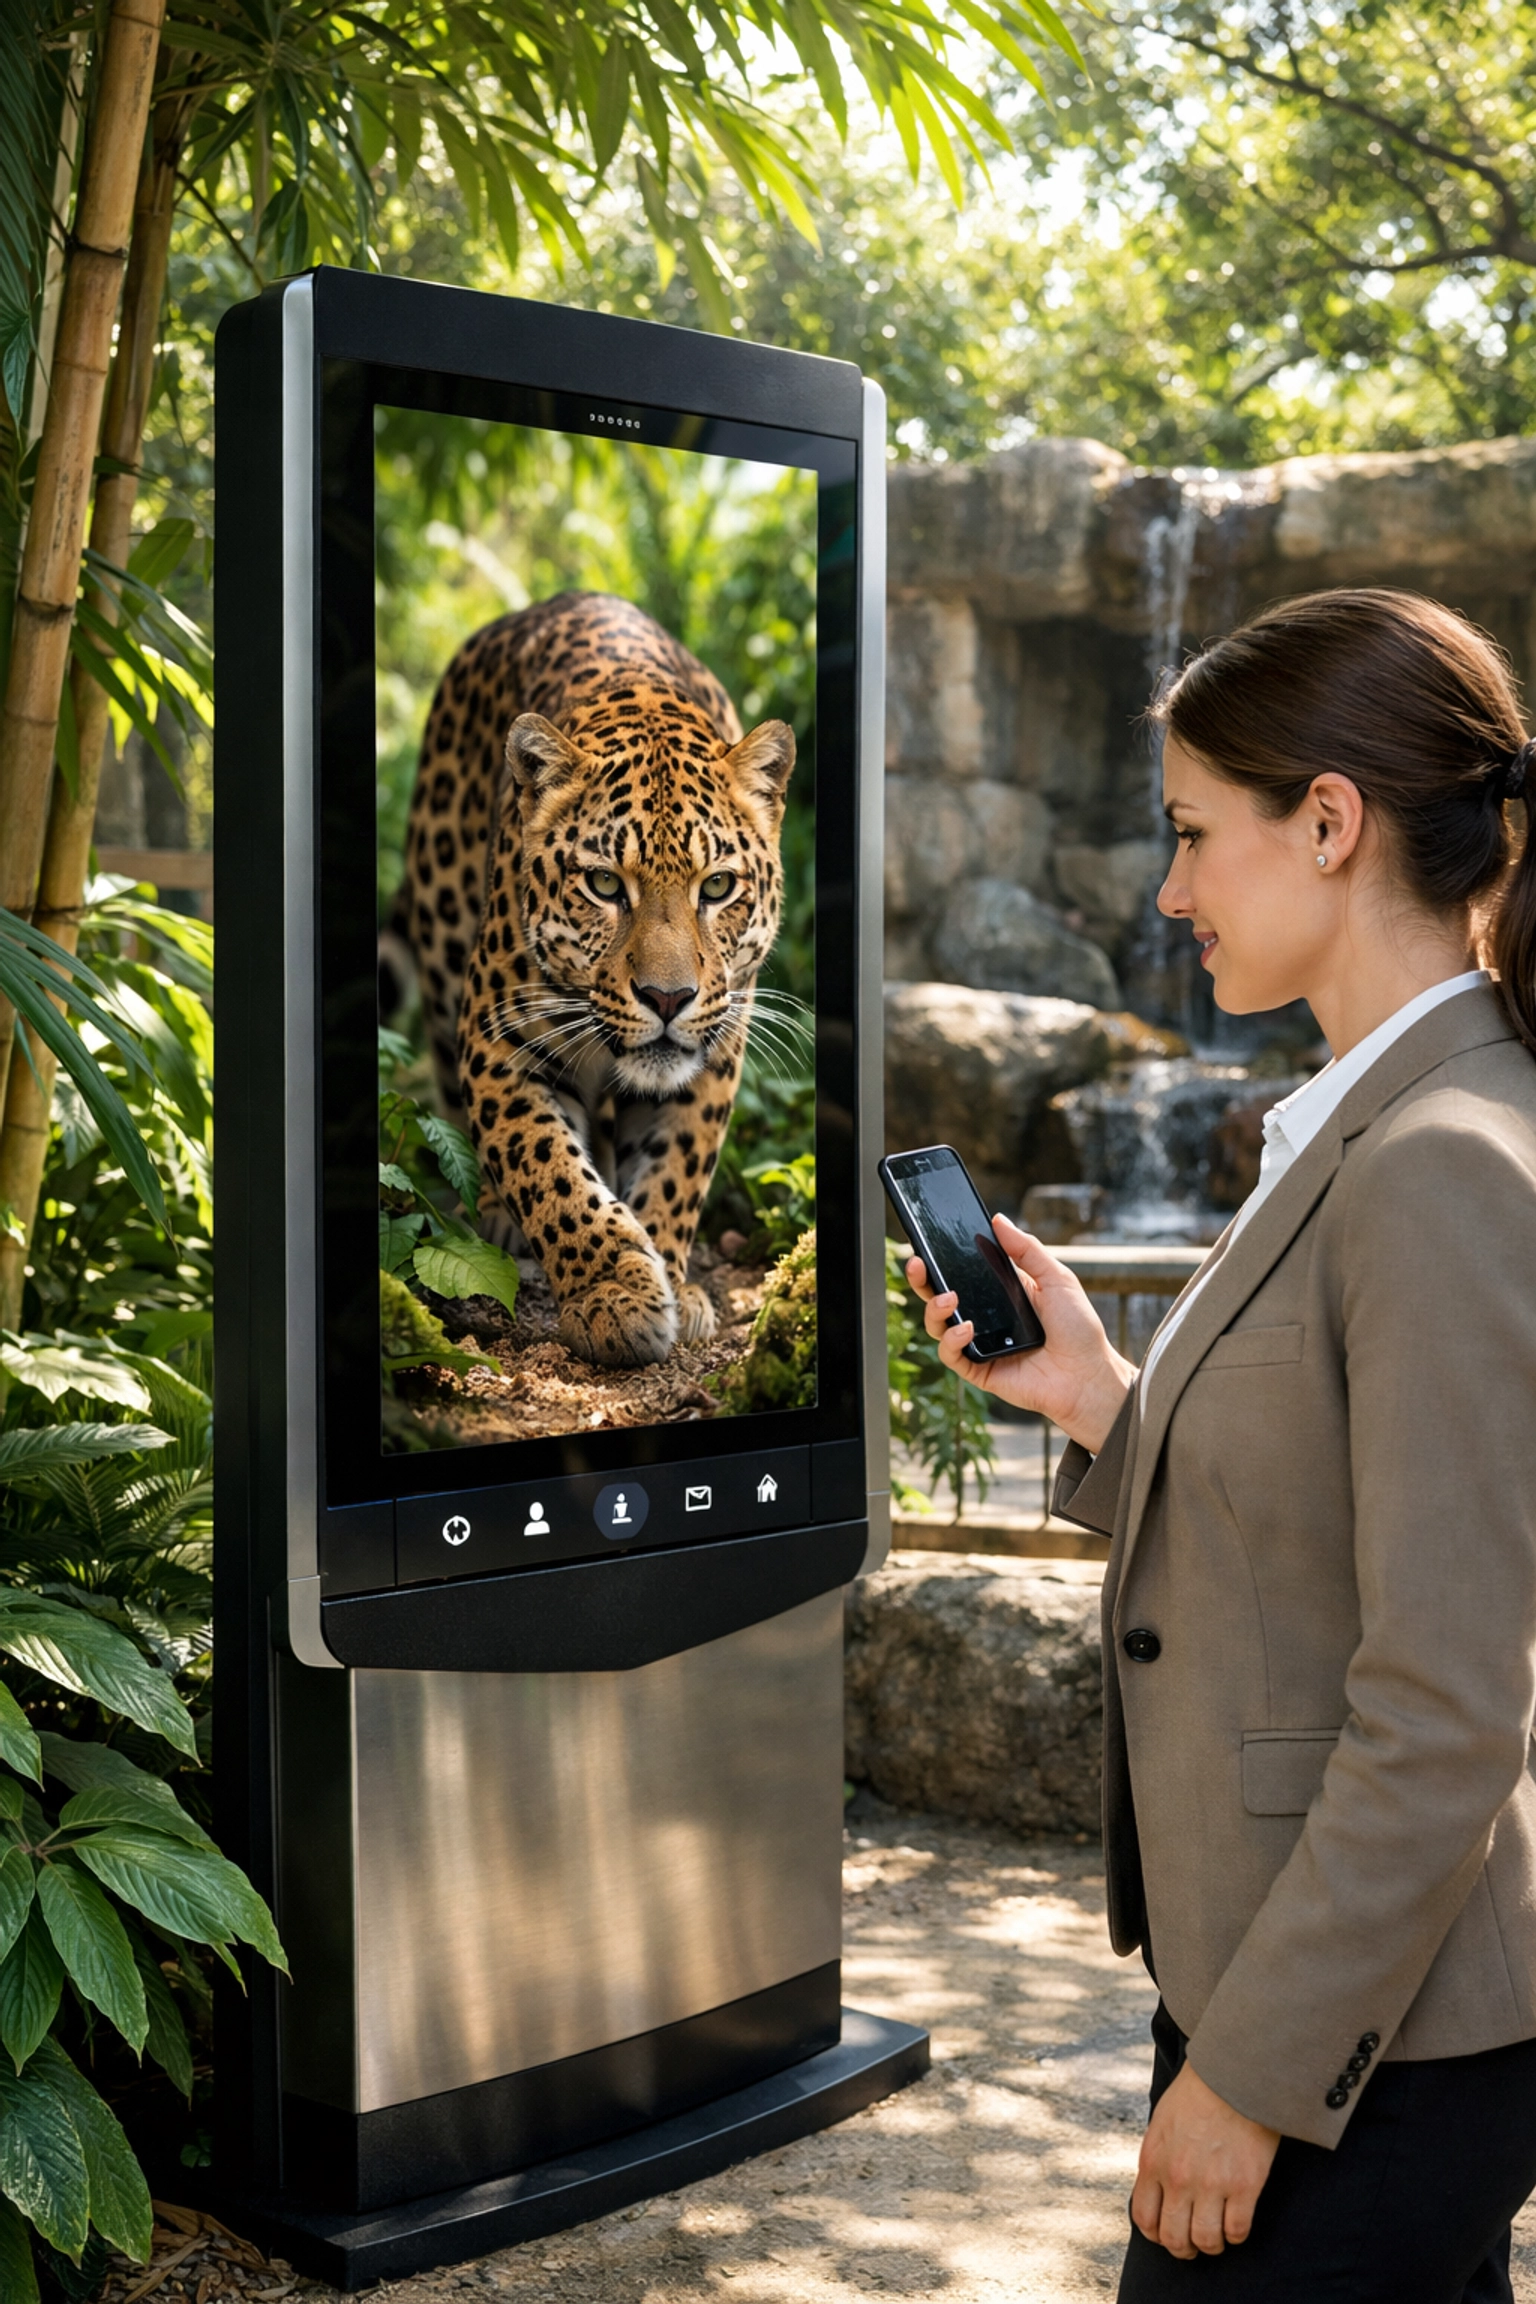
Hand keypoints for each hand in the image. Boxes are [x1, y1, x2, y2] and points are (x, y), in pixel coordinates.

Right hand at [906, 1212, 1133, 1453]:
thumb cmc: (1079, 1329)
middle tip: (918, 1264)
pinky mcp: (980, 1369)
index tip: (927, 1243)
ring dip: (935, 1309)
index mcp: (1001, 1293)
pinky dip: (951, 1340)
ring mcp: (980, 1344)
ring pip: (938, 1326)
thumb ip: (1027, 1249)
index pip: (962, 1273)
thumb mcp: (1057, 1279)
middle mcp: (986, 1317)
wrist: (1088, 1375)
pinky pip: (951, 1355)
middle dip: (922, 1280)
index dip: (941, 1260)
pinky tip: (966, 1329)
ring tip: (950, 1299)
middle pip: (940, 1297)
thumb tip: (999, 1220)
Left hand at [1131, 2062, 1280, 2257]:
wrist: (1233, 2073)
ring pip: (1206, 2241)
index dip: (1156, 2235)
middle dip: (1183, 2248)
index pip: (1145, 2219)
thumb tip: (1157, 2192)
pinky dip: (1236, 2234)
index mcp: (1153, 2161)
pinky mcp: (1245, 2185)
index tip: (1168, 2234)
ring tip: (1218, 2235)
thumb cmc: (1198, 2093)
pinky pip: (1237, 2230)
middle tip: (1194, 2243)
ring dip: (1212, 2244)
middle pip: (1173, 2238)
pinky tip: (1237, 2221)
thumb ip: (1158, 2159)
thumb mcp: (1161, 2123)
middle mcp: (1178, 2177)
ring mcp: (1212, 2183)